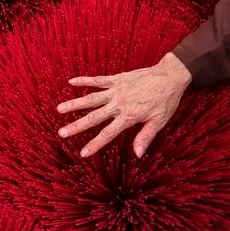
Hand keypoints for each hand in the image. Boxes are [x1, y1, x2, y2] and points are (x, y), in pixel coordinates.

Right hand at [56, 54, 190, 158]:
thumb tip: (137, 154)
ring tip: (59, 108)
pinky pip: (98, 80)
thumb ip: (145, 137)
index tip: (82, 153)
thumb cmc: (166, 100)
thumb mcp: (159, 121)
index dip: (94, 144)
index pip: (107, 134)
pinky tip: (71, 82)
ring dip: (74, 103)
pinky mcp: (117, 79)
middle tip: (61, 132)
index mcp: (129, 116)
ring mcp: (116, 90)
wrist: (170, 76)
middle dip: (76, 126)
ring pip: (91, 98)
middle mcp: (119, 104)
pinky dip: (85, 80)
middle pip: (93, 117)